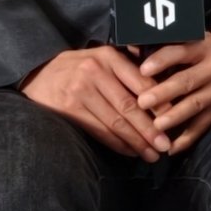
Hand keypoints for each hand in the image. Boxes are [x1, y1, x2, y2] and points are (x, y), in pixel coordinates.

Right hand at [21, 47, 170, 162]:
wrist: (36, 76)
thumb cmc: (77, 68)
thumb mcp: (100, 56)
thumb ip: (126, 64)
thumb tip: (162, 78)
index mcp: (108, 56)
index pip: (140, 82)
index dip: (159, 104)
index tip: (174, 119)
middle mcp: (95, 71)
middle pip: (129, 106)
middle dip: (150, 129)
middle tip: (166, 146)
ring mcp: (80, 91)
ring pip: (116, 122)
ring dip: (136, 142)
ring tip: (152, 154)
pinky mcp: (69, 109)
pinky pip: (100, 131)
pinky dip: (117, 144)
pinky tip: (130, 152)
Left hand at [135, 33, 210, 154]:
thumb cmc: (210, 49)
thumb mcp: (194, 39)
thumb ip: (166, 45)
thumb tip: (131, 49)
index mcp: (204, 47)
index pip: (181, 52)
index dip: (162, 61)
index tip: (143, 70)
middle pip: (187, 81)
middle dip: (164, 93)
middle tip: (142, 102)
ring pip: (196, 104)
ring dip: (175, 117)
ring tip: (156, 126)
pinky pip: (205, 124)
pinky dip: (188, 137)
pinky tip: (172, 147)